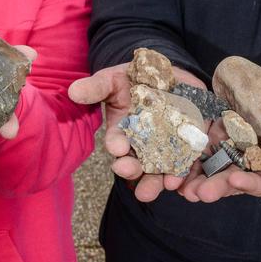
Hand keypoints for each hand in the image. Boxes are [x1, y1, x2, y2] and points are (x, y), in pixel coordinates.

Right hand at [69, 61, 206, 201]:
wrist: (167, 76)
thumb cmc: (134, 79)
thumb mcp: (113, 80)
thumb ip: (97, 87)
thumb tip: (73, 91)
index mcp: (122, 133)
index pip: (117, 143)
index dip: (116, 145)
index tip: (117, 146)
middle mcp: (141, 146)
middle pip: (137, 164)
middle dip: (134, 170)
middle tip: (133, 171)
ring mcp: (164, 148)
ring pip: (161, 170)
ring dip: (160, 180)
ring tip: (165, 184)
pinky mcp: (187, 146)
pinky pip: (187, 163)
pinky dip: (186, 174)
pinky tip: (185, 178)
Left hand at [176, 118, 260, 201]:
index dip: (251, 184)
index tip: (237, 181)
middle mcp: (251, 168)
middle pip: (232, 181)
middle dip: (215, 187)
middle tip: (198, 194)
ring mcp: (232, 155)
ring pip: (211, 171)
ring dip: (195, 180)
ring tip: (179, 187)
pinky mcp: (217, 139)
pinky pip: (200, 150)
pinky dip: (187, 159)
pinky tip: (171, 166)